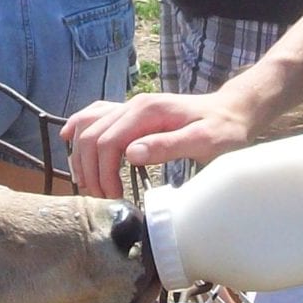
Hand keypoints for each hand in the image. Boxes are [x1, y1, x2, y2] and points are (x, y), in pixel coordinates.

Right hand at [61, 93, 259, 197]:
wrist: (233, 111)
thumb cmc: (224, 130)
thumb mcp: (204, 142)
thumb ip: (168, 146)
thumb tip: (130, 154)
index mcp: (148, 112)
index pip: (107, 141)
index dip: (104, 172)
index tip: (114, 196)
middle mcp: (134, 105)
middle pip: (91, 136)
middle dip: (90, 169)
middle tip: (102, 197)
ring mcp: (131, 107)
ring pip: (88, 125)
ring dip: (81, 155)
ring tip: (90, 183)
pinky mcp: (132, 113)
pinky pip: (96, 115)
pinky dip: (79, 127)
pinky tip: (68, 137)